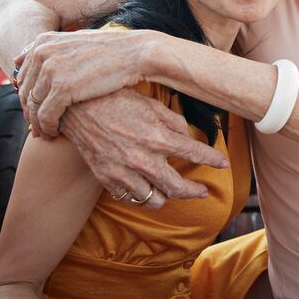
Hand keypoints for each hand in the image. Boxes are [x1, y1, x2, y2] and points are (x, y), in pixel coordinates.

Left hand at [16, 29, 158, 136]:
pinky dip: (48, 127)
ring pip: (33, 105)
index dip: (26, 95)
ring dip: (38, 123)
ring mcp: (51, 70)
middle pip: (25, 91)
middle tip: (37, 126)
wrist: (136, 53)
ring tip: (45, 133)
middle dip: (30, 111)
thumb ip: (50, 48)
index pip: (23, 74)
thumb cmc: (111, 49)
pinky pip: (46, 115)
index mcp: (44, 42)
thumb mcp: (76, 41)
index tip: (34, 109)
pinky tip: (55, 134)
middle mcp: (43, 54)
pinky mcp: (62, 89)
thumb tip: (20, 57)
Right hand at [59, 89, 229, 207]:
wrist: (76, 106)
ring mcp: (124, 173)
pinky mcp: (107, 179)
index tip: (223, 163)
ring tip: (173, 191)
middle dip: (194, 191)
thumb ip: (173, 121)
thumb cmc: (115, 99)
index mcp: (157, 137)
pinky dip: (141, 196)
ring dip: (167, 197)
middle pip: (177, 187)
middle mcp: (143, 160)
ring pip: (154, 200)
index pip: (195, 154)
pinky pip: (131, 198)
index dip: (213, 160)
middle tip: (203, 191)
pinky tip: (146, 188)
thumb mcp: (150, 103)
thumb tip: (189, 135)